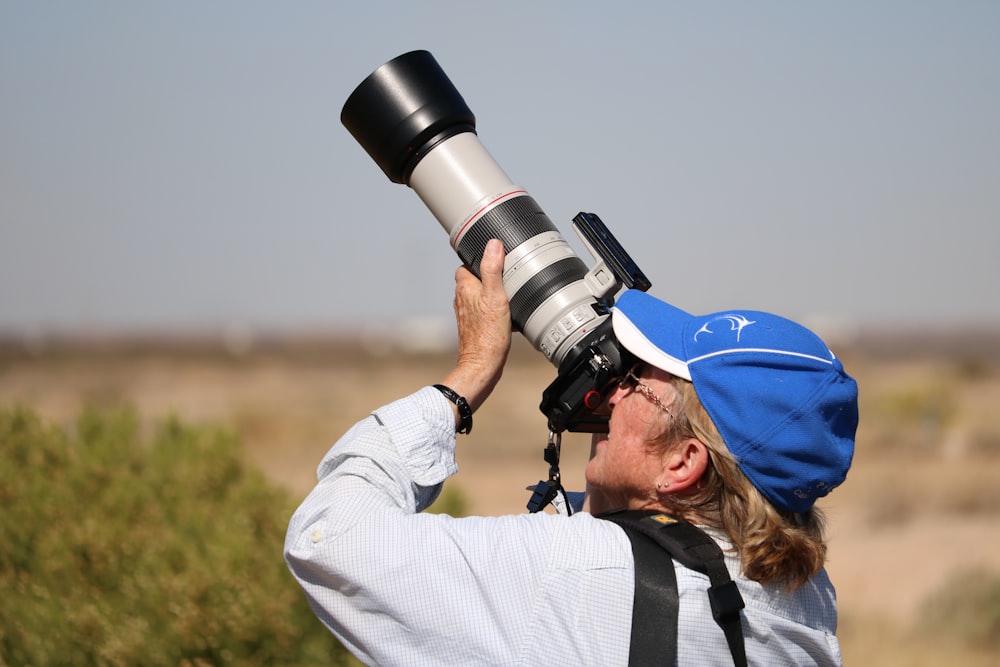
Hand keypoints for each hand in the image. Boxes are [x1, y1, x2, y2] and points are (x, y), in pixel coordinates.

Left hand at [440, 239, 510, 413]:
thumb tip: (493, 244)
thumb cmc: (489, 335)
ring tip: (509, 297)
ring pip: (480, 296)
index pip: (467, 264)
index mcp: (465, 287)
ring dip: (493, 295)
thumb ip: (493, 269)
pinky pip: (485, 312)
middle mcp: (462, 299)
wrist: (483, 365)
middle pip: (475, 280)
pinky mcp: (474, 327)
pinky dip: (495, 311)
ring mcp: (467, 314)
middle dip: (489, 278)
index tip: (496, 260)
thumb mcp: (496, 296)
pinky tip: (508, 316)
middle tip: (507, 278)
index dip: (480, 260)